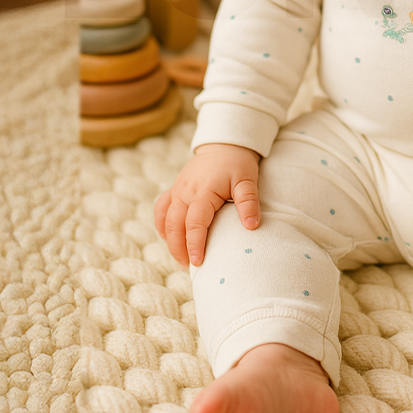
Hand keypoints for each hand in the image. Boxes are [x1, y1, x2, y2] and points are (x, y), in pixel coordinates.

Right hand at [153, 143, 260, 267]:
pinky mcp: (174, 189)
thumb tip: (252, 226)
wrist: (224, 145)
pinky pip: (161, 210)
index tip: (199, 262)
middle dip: (179, 249)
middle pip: (174, 225)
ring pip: (165, 220)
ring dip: (170, 241)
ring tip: (182, 259)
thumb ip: (249, 201)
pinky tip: (170, 239)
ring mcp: (177, 190)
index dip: (194, 244)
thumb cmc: (237, 163)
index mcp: (203, 190)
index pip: (194, 222)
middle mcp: (184, 191)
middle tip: (190, 268)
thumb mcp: (247, 180)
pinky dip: (162, 226)